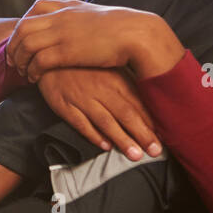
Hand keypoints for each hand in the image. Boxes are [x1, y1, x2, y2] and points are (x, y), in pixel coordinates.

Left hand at [6, 0, 152, 80]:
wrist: (135, 34)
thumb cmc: (122, 29)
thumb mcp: (97, 15)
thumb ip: (82, 17)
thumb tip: (79, 23)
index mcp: (69, 7)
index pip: (36, 7)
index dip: (24, 23)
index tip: (22, 38)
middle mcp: (61, 17)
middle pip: (24, 27)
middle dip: (14, 45)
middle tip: (13, 60)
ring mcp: (62, 34)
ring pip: (27, 45)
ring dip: (20, 60)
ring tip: (22, 72)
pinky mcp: (66, 52)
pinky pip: (38, 60)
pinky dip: (32, 70)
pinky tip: (34, 78)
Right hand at [38, 67, 162, 160]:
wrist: (49, 57)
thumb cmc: (83, 64)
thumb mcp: (108, 68)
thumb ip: (127, 85)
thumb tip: (148, 104)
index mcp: (115, 79)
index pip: (137, 103)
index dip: (150, 122)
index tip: (163, 137)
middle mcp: (101, 89)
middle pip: (126, 114)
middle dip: (142, 134)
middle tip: (155, 151)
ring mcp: (82, 98)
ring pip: (106, 121)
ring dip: (122, 139)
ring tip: (135, 155)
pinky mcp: (65, 105)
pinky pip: (81, 123)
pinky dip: (94, 135)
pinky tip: (105, 146)